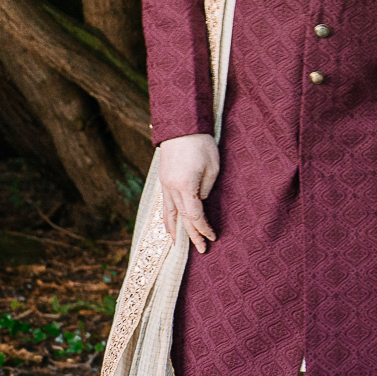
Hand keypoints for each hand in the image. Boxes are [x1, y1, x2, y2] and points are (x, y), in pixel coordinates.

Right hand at [158, 133, 220, 252]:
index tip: (213, 237)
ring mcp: (165, 184)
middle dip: (192, 235)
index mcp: (185, 186)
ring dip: (175, 230)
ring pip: (169, 213)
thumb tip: (200, 200)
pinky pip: (165, 204)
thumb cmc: (201, 144)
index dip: (203, 228)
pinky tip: (169, 224)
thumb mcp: (213, 167)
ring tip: (177, 245)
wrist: (181, 126)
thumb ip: (206, 188)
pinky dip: (168, 217)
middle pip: (182, 218)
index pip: (195, 215)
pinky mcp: (163, 180)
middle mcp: (171, 188)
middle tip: (202, 249)